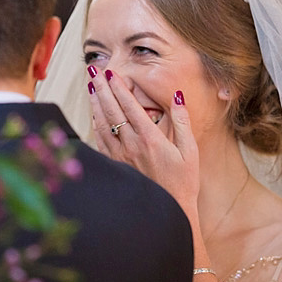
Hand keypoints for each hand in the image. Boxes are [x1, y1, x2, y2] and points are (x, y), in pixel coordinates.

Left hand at [87, 67, 199, 210]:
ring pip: (103, 125)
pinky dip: (95, 125)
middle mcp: (132, 146)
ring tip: (91, 87)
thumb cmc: (183, 181)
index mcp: (151, 139)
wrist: (170, 210)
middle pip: (112, 111)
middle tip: (94, 70)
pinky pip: (101, 142)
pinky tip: (94, 115)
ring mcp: (121, 157)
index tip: (112, 73)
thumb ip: (183, 121)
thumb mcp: (190, 150)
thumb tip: (178, 96)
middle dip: (102, 88)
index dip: (119, 88)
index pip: (130, 106)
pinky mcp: (116, 166)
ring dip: (96, 104)